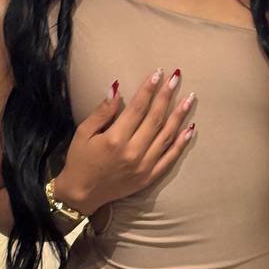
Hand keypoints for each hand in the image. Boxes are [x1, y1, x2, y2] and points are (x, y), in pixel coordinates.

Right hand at [56, 69, 196, 215]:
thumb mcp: (83, 132)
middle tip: (176, 78)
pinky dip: (181, 143)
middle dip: (166, 96)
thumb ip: (102, 111)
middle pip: (155, 118)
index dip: (148, 89)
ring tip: (189, 98)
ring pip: (166, 136)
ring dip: (179, 115)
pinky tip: (190, 128)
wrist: (81, 194)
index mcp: (115, 139)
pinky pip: (169, 158)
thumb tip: (117, 88)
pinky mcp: (149, 177)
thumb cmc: (79, 160)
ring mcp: (143, 166)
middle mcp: (132, 152)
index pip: (137, 108)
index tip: (158, 73)